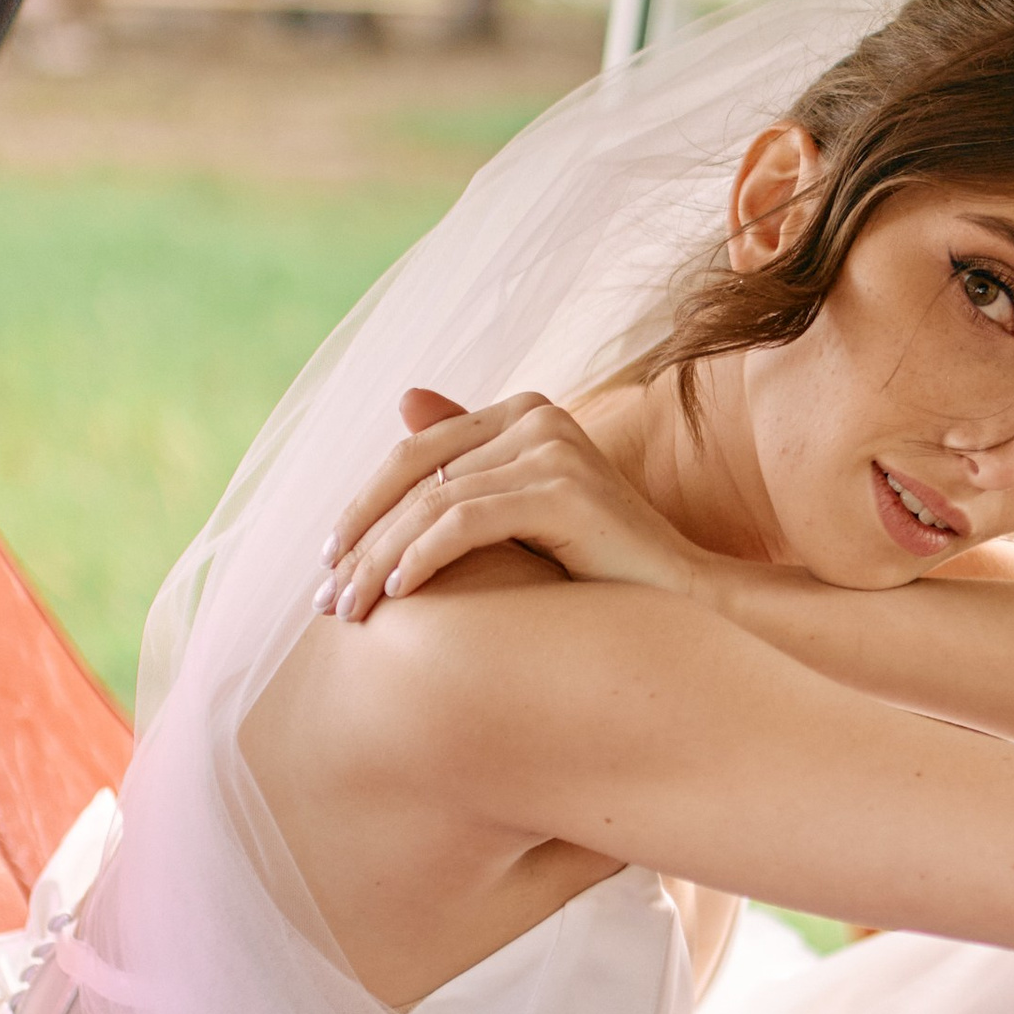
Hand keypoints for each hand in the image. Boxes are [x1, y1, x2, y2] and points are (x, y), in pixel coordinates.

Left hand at [319, 387, 712, 620]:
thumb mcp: (523, 518)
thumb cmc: (604, 571)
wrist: (687, 608)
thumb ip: (469, 468)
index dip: (364, 505)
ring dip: (379, 560)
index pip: (418, 452)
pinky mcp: (562, 489)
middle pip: (417, 473)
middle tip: (326, 600)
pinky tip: (397, 597)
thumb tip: (404, 400)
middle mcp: (538, 416)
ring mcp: (552, 448)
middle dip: (361, 538)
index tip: (329, 563)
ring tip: (349, 612)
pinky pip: (463, 521)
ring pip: (432, 502)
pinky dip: (420, 559)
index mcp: (527, 413)